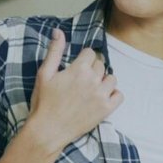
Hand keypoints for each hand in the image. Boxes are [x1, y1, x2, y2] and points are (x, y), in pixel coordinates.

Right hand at [22, 29, 121, 153]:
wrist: (48, 131)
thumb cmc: (44, 102)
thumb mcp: (44, 74)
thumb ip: (54, 51)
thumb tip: (58, 31)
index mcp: (79, 69)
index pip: (90, 53)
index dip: (82, 59)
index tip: (75, 68)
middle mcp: (93, 80)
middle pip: (100, 65)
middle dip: (91, 69)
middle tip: (79, 82)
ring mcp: (101, 96)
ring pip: (111, 78)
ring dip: (103, 81)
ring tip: (90, 89)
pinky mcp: (106, 110)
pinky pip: (119, 95)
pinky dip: (113, 94)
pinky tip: (101, 97)